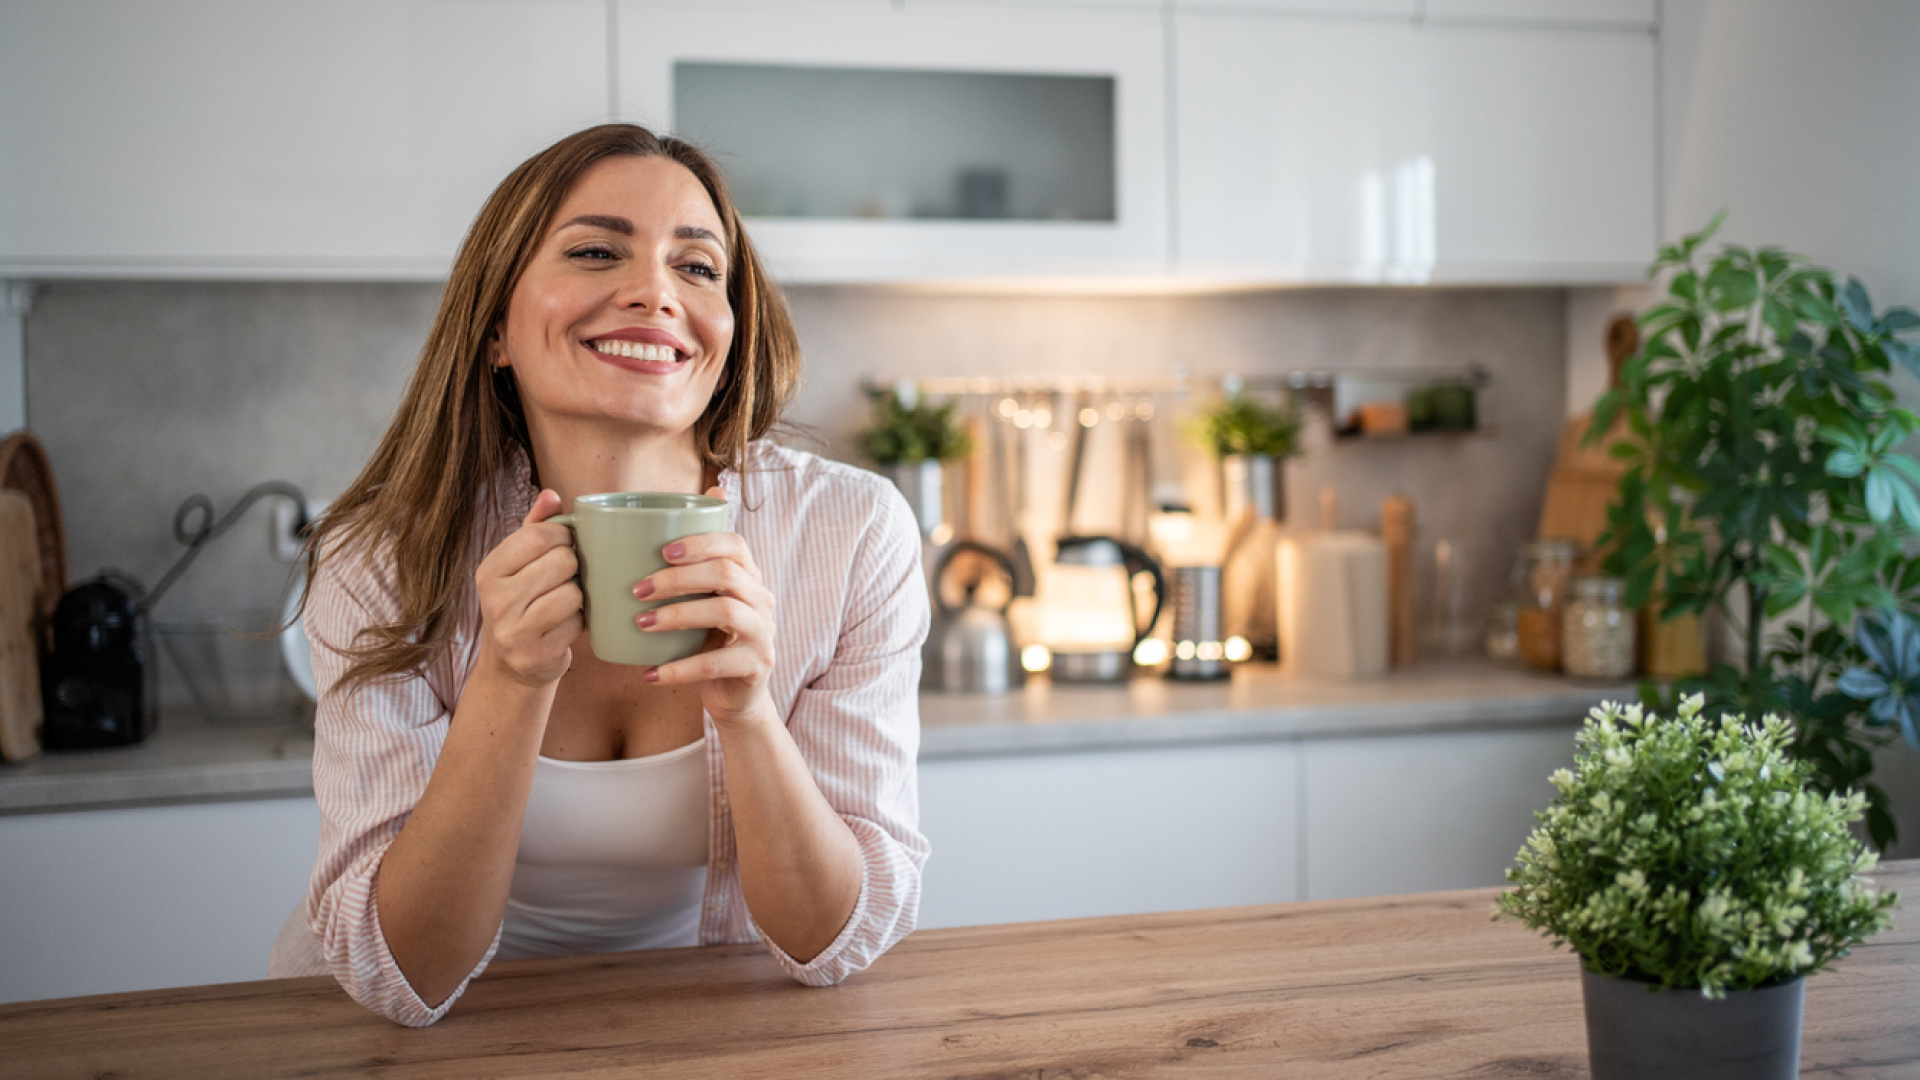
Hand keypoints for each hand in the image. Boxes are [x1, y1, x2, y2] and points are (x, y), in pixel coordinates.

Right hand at [474, 489, 582, 687]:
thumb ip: (536, 527)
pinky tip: (565, 624)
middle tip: (566, 577)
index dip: (564, 536)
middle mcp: (496, 600)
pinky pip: (577, 624)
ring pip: (572, 594)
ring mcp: (513, 631)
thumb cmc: (521, 603)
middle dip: (574, 567)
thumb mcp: (520, 563)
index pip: (539, 535)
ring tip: (565, 601)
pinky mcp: (535, 655)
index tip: (565, 545)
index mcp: (489, 570)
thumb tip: (552, 495)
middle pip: (562, 562)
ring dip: (578, 596)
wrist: (511, 665)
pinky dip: (579, 622)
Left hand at [635, 485, 776, 724]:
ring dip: (677, 614)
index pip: (735, 545)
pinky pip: (715, 664)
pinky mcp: (756, 666)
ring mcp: (763, 633)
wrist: (735, 694)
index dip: (700, 543)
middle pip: (726, 573)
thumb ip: (688, 570)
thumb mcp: (703, 602)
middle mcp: (762, 600)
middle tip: (638, 590)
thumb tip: (664, 521)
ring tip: (641, 623)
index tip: (663, 551)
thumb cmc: (711, 640)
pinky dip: (679, 669)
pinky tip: (650, 673)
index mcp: (749, 577)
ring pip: (724, 611)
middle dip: (678, 578)